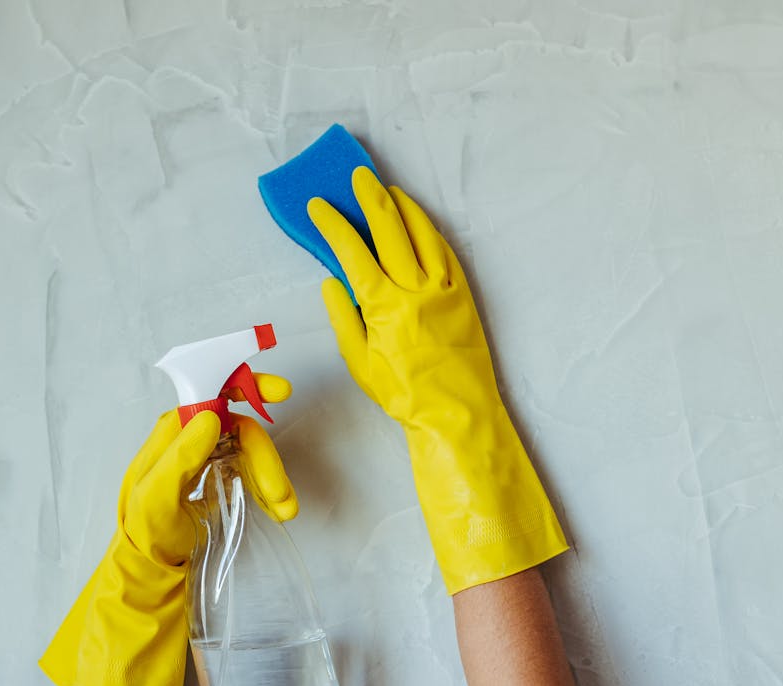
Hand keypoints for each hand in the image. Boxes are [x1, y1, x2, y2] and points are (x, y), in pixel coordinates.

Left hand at [39, 374, 295, 685]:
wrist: (150, 572)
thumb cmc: (146, 535)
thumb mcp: (155, 499)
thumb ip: (179, 457)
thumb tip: (210, 416)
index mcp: (171, 434)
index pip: (210, 393)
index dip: (244, 384)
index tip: (281, 392)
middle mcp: (190, 440)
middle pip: (240, 427)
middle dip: (265, 456)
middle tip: (281, 494)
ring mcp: (207, 459)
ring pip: (250, 451)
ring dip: (272, 477)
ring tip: (284, 510)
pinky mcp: (220, 479)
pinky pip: (252, 471)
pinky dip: (268, 487)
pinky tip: (276, 509)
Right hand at [309, 167, 567, 593]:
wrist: (456, 412)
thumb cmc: (403, 394)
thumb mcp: (360, 363)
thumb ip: (344, 318)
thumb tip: (331, 282)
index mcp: (383, 306)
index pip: (352, 252)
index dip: (333, 225)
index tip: (319, 207)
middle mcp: (414, 289)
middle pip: (389, 231)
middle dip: (370, 199)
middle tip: (358, 176)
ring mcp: (443, 289)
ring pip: (422, 235)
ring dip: (404, 208)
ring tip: (389, 190)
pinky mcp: (464, 296)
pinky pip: (446, 254)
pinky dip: (431, 233)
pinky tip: (420, 223)